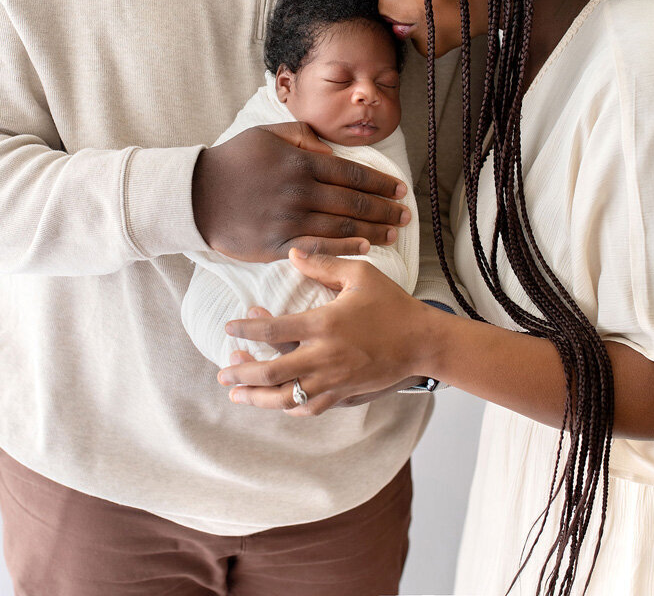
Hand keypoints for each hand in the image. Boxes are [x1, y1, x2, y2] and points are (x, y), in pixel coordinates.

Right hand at [192, 122, 409, 261]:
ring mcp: (289, 220)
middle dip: (385, 209)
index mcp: (300, 163)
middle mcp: (300, 191)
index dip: (379, 183)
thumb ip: (302, 135)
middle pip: (353, 202)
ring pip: (341, 227)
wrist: (196, 195)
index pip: (351, 174)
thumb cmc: (233, 161)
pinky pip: (319, 248)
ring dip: (373, 230)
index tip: (400, 189)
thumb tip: (331, 149)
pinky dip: (345, 248)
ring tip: (394, 233)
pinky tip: (365, 248)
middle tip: (406, 215)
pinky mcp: (277, 245)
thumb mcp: (266, 133)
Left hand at [217, 250, 435, 414]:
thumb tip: (291, 253)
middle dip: (241, 373)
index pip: (273, 329)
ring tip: (237, 394)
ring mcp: (333, 380)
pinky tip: (275, 403)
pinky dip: (287, 408)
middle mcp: (324, 357)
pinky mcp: (344, 394)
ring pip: (285, 398)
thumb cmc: (391, 304)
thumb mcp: (360, 274)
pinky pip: (309, 408)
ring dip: (256, 398)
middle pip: (271, 373)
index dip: (247, 329)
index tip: (229, 327)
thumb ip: (323, 263)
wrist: (421, 341)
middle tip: (223, 370)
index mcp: (324, 324)